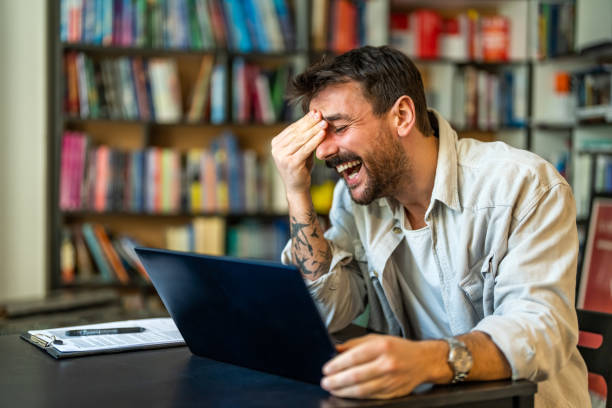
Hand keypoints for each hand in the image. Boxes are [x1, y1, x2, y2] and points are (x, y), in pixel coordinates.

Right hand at [270, 110, 327, 195]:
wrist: (297, 187)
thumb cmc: (301, 167)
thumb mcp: (301, 149)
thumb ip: (305, 136)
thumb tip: (315, 116)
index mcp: (276, 143)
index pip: (292, 128)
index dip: (304, 120)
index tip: (316, 112)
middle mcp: (276, 149)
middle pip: (296, 132)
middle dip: (310, 123)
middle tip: (321, 115)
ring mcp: (282, 156)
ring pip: (301, 139)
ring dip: (314, 130)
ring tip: (324, 123)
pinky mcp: (290, 163)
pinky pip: (305, 149)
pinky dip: (315, 140)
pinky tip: (323, 134)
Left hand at [320, 334, 444, 398]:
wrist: (422, 361)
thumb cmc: (398, 348)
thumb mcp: (377, 339)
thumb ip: (355, 344)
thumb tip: (335, 350)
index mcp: (382, 346)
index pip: (354, 357)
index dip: (337, 365)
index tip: (326, 369)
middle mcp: (387, 364)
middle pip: (355, 375)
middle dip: (336, 380)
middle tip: (325, 381)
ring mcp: (391, 380)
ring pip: (361, 389)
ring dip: (343, 391)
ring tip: (332, 389)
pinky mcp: (392, 393)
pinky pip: (370, 396)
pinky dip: (356, 396)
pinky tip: (347, 393)